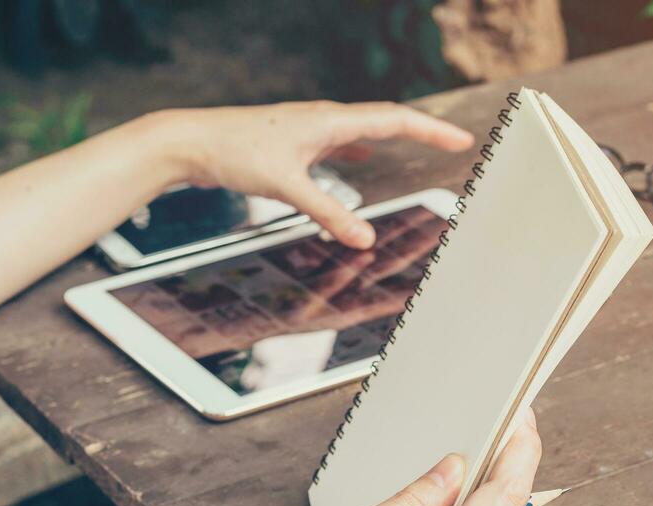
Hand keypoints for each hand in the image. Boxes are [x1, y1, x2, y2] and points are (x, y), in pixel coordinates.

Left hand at [159, 101, 474, 248]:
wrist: (191, 142)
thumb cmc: (233, 153)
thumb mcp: (287, 187)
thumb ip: (329, 213)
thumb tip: (365, 239)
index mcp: (329, 122)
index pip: (394, 121)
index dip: (431, 131)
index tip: (461, 140)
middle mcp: (323, 120)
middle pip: (385, 120)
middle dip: (422, 132)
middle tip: (453, 143)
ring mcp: (308, 129)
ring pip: (363, 129)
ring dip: (393, 138)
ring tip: (418, 146)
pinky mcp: (294, 142)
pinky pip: (340, 142)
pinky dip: (359, 150)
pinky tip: (361, 160)